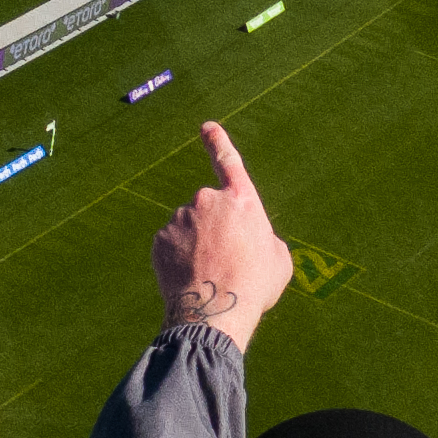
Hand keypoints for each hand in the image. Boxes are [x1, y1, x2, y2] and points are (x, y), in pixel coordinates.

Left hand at [150, 120, 290, 345]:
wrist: (215, 310)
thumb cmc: (253, 286)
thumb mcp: (277, 259)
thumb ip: (262, 238)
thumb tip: (249, 239)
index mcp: (241, 200)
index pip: (229, 162)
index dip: (218, 142)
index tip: (206, 127)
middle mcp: (208, 200)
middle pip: (211, 212)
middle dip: (216, 232)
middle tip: (227, 263)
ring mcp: (180, 217)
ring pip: (190, 229)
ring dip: (198, 247)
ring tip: (211, 276)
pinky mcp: (160, 238)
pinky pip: (171, 245)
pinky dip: (179, 259)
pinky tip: (191, 279)